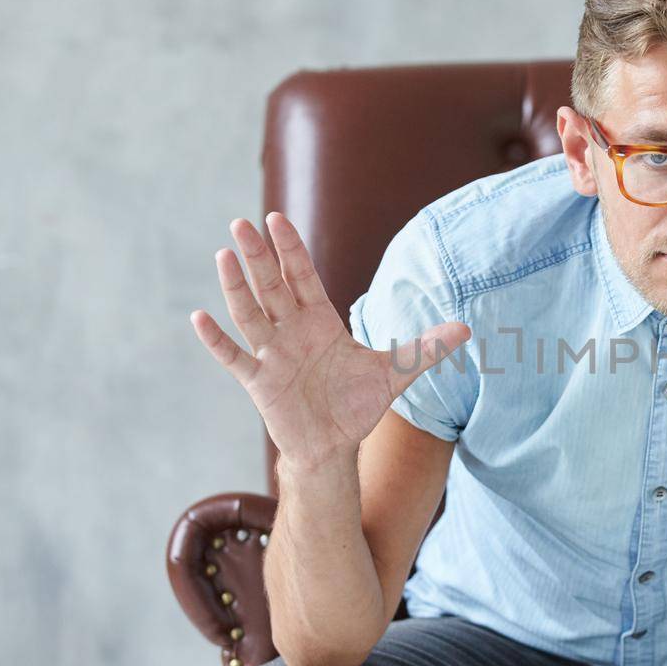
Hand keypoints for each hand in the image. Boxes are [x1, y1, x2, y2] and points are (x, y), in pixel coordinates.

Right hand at [189, 211, 469, 471]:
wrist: (335, 446)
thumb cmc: (359, 404)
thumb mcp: (396, 373)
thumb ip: (427, 349)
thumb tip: (467, 329)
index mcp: (321, 322)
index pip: (303, 277)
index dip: (290, 249)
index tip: (276, 219)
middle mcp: (293, 332)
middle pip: (272, 286)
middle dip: (258, 256)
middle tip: (242, 223)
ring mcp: (272, 355)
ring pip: (250, 314)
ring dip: (236, 286)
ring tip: (224, 254)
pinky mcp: (259, 382)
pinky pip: (233, 358)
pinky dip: (217, 340)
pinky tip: (199, 318)